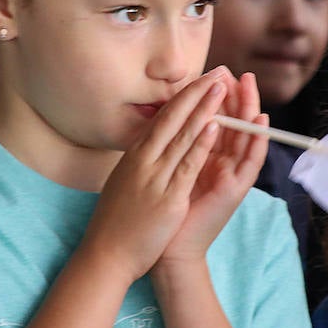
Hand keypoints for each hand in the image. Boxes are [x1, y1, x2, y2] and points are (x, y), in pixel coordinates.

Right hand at [82, 68, 227, 280]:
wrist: (105, 255)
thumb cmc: (115, 223)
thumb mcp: (125, 183)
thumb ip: (139, 164)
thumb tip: (151, 146)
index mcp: (134, 157)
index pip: (162, 119)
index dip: (183, 97)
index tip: (199, 80)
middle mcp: (143, 161)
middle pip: (173, 119)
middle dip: (196, 93)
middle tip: (216, 72)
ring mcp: (154, 177)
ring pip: (182, 136)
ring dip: (203, 109)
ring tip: (221, 86)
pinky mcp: (167, 197)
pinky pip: (187, 164)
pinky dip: (201, 143)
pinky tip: (213, 125)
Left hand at [156, 70, 268, 267]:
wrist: (165, 248)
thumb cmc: (162, 210)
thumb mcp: (169, 168)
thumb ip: (176, 144)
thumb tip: (171, 115)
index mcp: (205, 156)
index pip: (216, 118)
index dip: (217, 96)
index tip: (214, 72)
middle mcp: (221, 163)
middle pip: (234, 123)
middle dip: (238, 96)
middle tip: (239, 72)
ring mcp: (230, 176)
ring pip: (245, 136)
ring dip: (250, 109)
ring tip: (250, 85)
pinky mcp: (235, 190)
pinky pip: (251, 162)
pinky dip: (257, 141)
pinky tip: (261, 121)